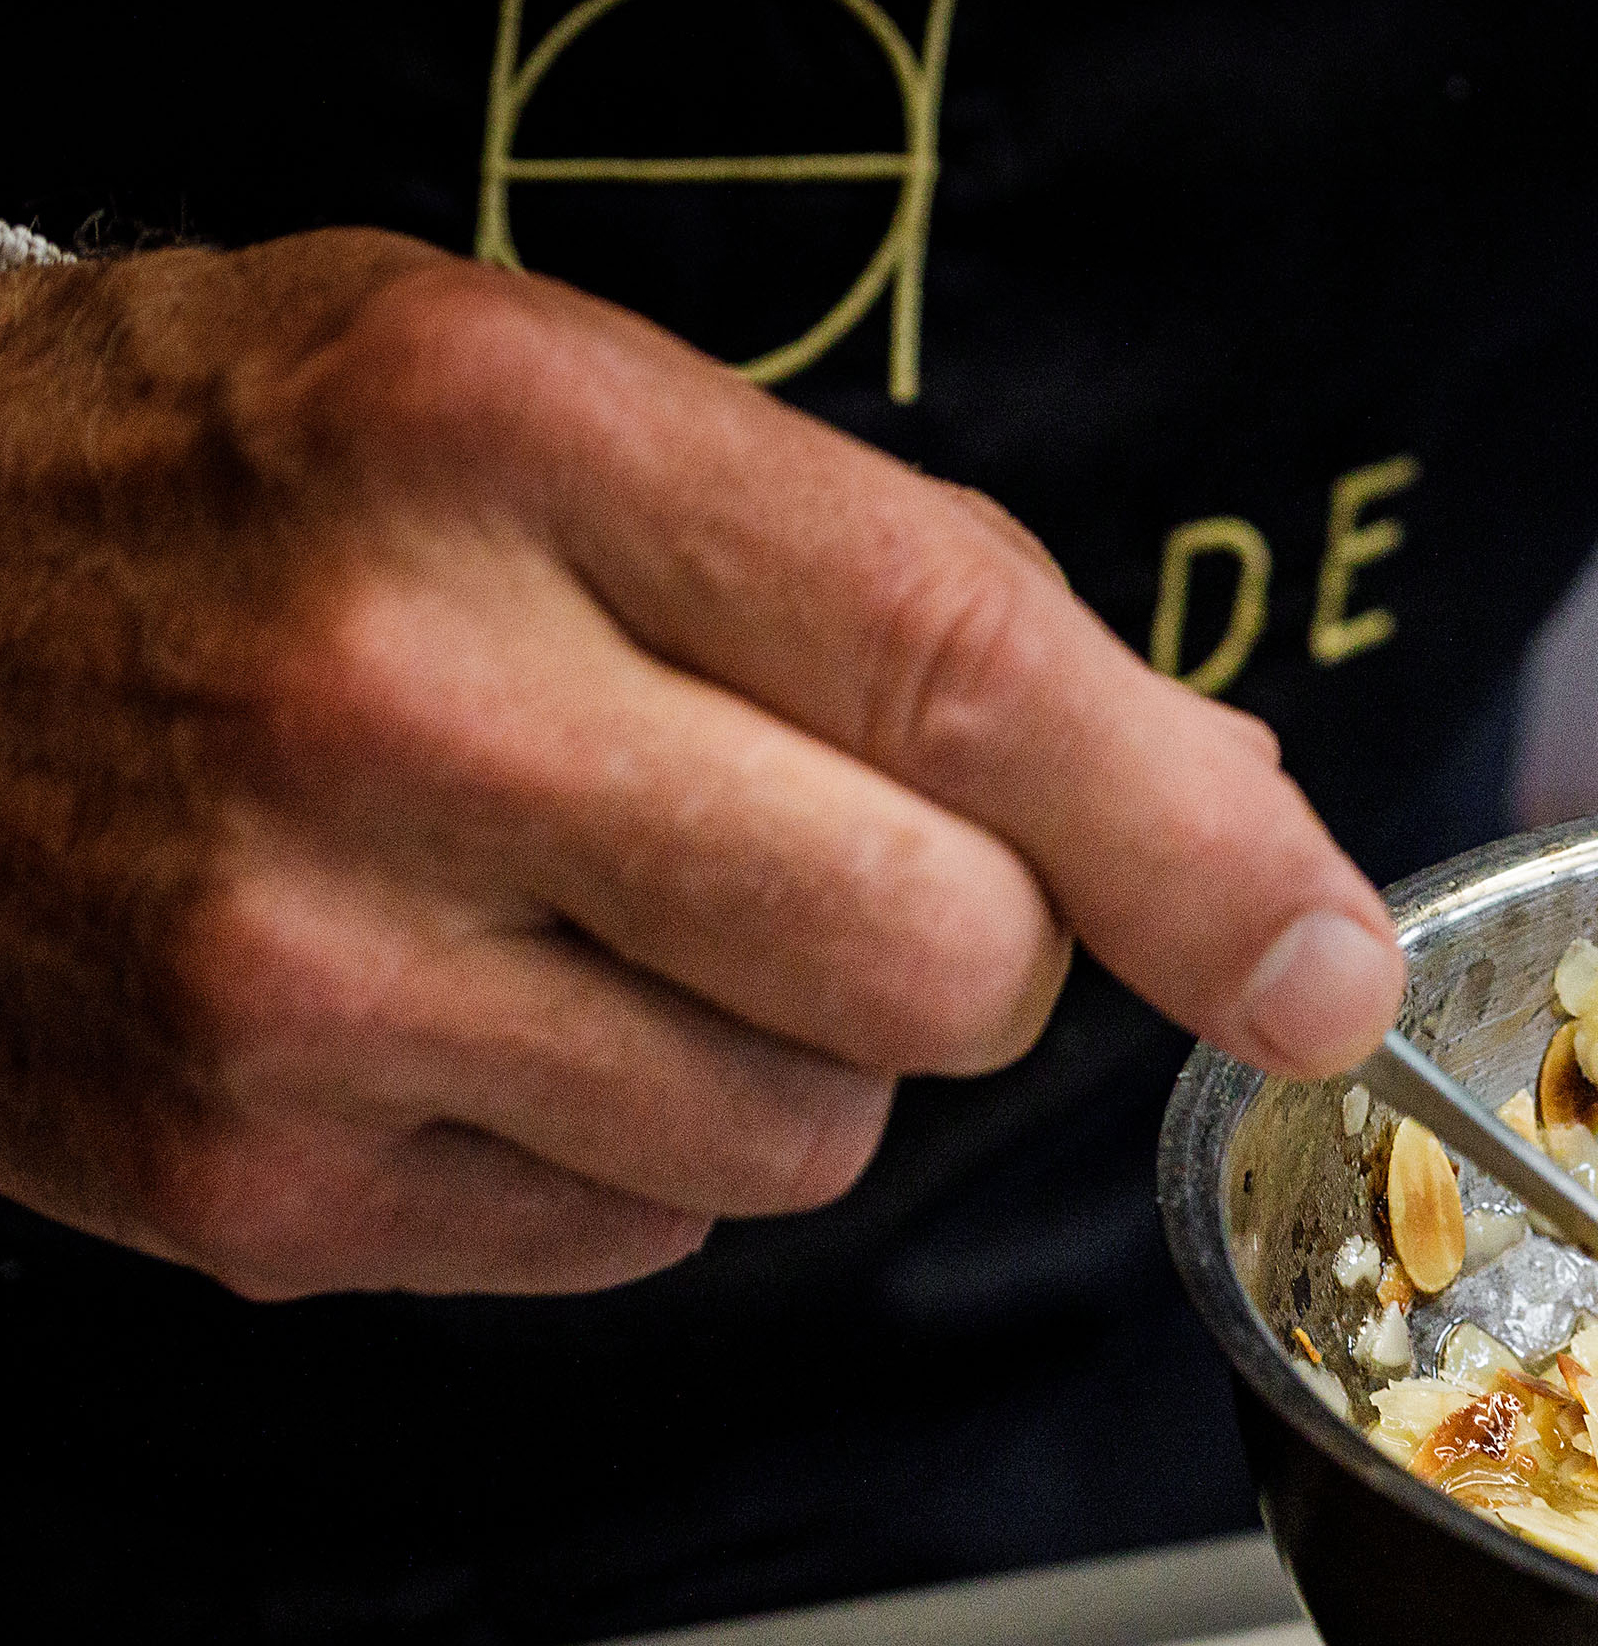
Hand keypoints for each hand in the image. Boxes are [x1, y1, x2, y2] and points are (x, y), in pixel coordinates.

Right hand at [0, 231, 1401, 1296]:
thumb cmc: (230, 487)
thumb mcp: (547, 403)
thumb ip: (900, 591)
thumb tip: (1220, 819)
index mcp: (502, 438)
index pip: (968, 676)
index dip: (1201, 851)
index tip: (1319, 960)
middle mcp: (397, 704)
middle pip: (941, 965)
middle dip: (963, 948)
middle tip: (822, 855)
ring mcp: (307, 972)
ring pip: (812, 1141)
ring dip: (780, 1056)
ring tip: (582, 909)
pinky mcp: (261, 1180)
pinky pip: (640, 1242)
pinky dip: (614, 1151)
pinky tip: (468, 1007)